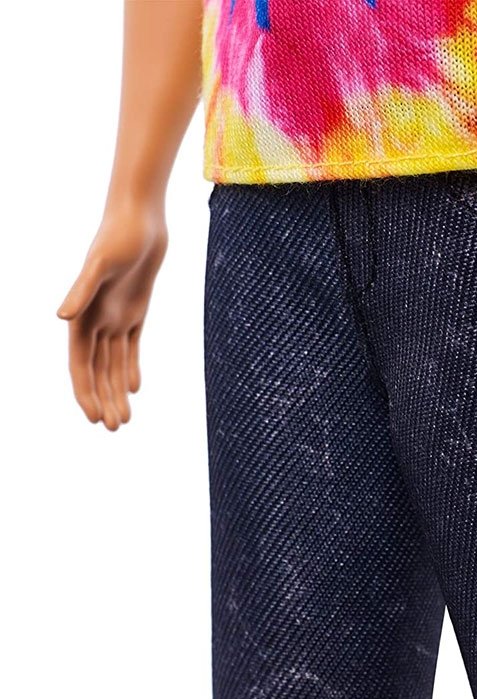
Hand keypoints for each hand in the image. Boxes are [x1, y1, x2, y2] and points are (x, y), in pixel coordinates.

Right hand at [57, 200, 167, 429]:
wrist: (141, 218)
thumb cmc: (118, 236)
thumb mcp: (100, 264)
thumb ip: (81, 291)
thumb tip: (60, 317)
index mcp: (82, 315)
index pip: (80, 364)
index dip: (86, 392)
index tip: (94, 418)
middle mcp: (95, 319)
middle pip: (97, 370)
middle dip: (104, 399)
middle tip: (115, 428)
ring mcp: (115, 315)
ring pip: (114, 363)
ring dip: (117, 391)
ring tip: (124, 419)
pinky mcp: (135, 310)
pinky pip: (131, 346)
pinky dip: (131, 367)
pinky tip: (134, 388)